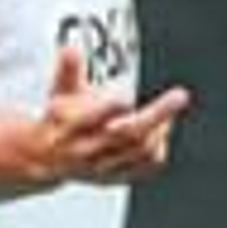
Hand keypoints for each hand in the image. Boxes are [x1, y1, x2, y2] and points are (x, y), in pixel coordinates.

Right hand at [37, 46, 191, 186]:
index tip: (127, 96)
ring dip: (160, 129)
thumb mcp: (59, 91)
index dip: (111, 107)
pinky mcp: (114, 177)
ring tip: (166, 112)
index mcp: (69, 127)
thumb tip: (70, 50)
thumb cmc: (59, 120)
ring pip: (141, 150)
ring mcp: (102, 167)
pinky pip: (146, 167)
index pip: (93, 117)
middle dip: (157, 114)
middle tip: (179, 96)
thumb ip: (68, 70)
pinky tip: (159, 132)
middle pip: (127, 134)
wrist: (48, 158)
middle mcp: (86, 150)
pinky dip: (159, 147)